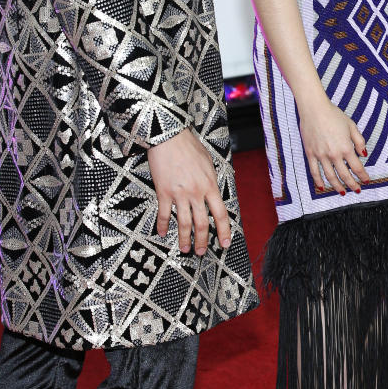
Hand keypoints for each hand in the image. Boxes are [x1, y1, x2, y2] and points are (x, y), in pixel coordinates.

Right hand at [147, 128, 231, 254]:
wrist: (169, 136)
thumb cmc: (189, 146)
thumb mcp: (208, 162)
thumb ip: (211, 179)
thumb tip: (213, 191)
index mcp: (210, 185)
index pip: (221, 214)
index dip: (224, 231)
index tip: (224, 243)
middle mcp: (197, 193)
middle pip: (203, 223)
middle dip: (203, 241)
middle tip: (201, 252)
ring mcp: (180, 194)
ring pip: (185, 223)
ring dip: (185, 239)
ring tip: (185, 249)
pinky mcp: (164, 192)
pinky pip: (165, 214)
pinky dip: (163, 225)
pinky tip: (163, 233)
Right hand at [298, 96, 370, 195]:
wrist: (314, 109)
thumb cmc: (334, 115)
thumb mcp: (351, 126)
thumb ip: (359, 141)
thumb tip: (364, 154)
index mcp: (346, 148)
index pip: (357, 167)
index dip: (363, 176)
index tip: (366, 181)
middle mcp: (334, 154)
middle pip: (345, 175)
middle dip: (352, 185)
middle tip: (357, 190)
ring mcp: (321, 155)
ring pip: (330, 176)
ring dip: (337, 186)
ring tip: (342, 192)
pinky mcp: (310, 154)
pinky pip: (314, 171)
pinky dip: (318, 181)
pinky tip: (322, 187)